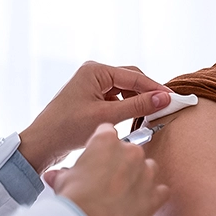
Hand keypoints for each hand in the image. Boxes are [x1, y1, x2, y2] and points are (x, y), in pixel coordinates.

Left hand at [19, 61, 171, 172]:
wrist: (41, 145)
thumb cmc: (67, 128)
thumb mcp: (107, 117)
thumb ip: (138, 106)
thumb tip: (165, 98)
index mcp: (95, 71)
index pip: (134, 77)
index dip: (156, 88)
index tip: (174, 99)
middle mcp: (94, 73)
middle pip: (131, 79)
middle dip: (148, 93)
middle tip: (166, 106)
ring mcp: (92, 85)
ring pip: (125, 89)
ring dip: (138, 100)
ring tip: (152, 113)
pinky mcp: (91, 97)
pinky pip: (117, 97)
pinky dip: (128, 106)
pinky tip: (134, 117)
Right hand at [44, 124, 169, 215]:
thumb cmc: (74, 196)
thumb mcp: (64, 180)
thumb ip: (64, 173)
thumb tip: (55, 176)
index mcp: (107, 141)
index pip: (108, 132)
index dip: (101, 145)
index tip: (98, 156)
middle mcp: (131, 151)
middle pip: (130, 150)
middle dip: (121, 162)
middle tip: (108, 179)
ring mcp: (146, 171)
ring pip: (148, 167)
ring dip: (139, 177)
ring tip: (124, 191)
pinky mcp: (155, 193)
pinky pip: (161, 190)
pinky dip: (153, 195)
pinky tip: (140, 202)